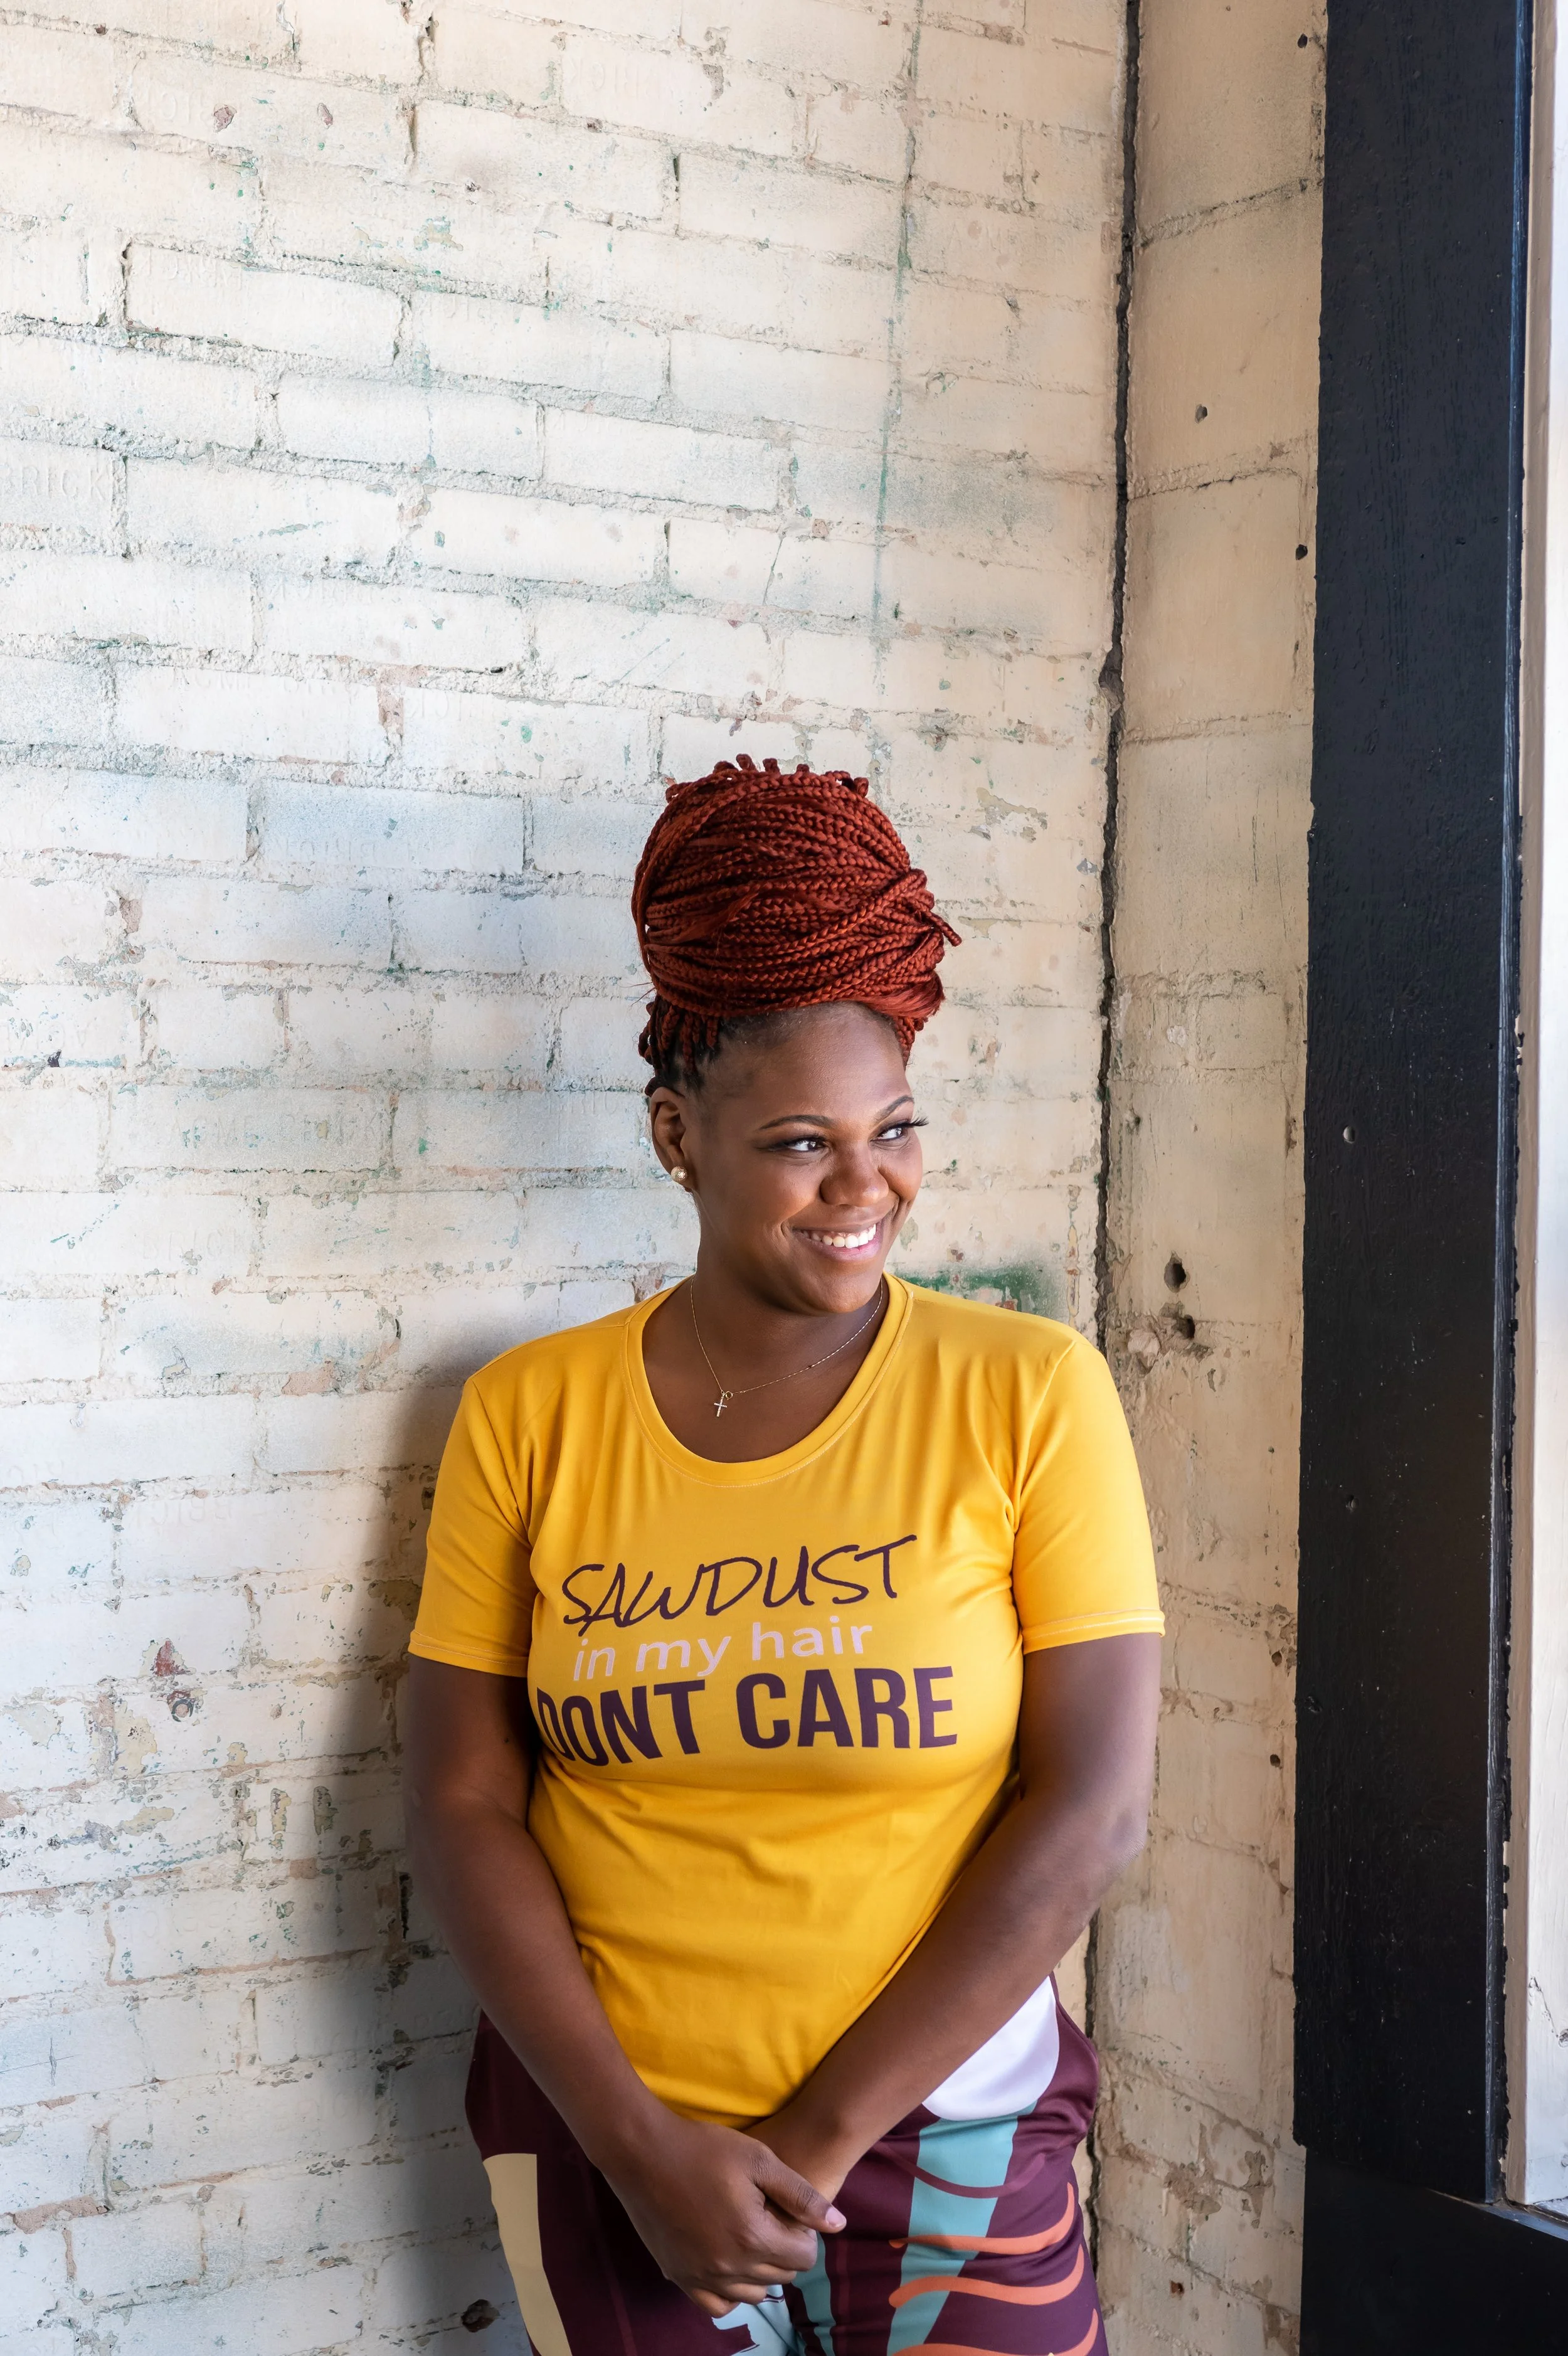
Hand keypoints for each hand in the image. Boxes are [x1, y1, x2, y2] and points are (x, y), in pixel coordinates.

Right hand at [603, 2109, 844, 2316]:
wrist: (644, 2152)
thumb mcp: (760, 2160)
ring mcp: (701, 2277)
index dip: (804, 2233)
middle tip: (768, 2217)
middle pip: (780, 2276)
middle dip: (784, 2249)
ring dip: (760, 2270)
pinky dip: (730, 2290)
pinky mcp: (678, 2277)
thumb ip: (802, 2195)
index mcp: (753, 2237)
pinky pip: (716, 2305)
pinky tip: (727, 2261)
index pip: (803, 2257)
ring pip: (752, 2293)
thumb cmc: (705, 2148)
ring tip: (748, 2233)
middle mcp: (729, 2268)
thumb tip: (839, 2225)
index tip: (788, 2211)